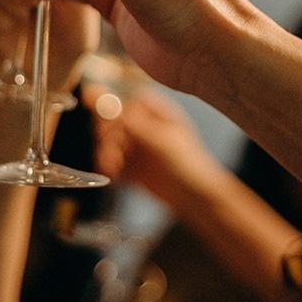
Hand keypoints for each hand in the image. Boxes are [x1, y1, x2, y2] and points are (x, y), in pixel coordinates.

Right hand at [85, 86, 217, 206]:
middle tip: (108, 143)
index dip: (118, 109)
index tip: (110, 121)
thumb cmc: (187, 164)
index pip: (130, 103)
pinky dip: (109, 165)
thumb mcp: (160, 141)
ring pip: (112, 142)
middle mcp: (146, 128)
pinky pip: (113, 161)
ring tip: (111, 162)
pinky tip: (112, 171)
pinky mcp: (133, 167)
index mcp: (159, 114)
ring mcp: (139, 148)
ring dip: (107, 150)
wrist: (194, 197)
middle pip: (116, 122)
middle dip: (108, 132)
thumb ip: (132, 123)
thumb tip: (108, 103)